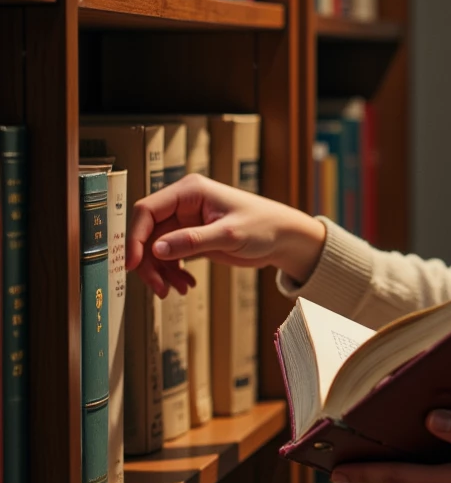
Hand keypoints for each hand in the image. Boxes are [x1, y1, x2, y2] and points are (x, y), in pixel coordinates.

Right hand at [126, 174, 326, 298]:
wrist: (284, 238)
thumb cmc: (264, 226)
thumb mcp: (228, 235)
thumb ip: (192, 241)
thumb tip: (156, 249)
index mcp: (189, 192)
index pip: (147, 210)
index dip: (135, 237)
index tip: (133, 265)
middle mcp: (184, 204)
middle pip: (148, 232)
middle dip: (149, 262)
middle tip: (159, 288)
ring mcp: (186, 221)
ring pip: (156, 248)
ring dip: (161, 271)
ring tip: (176, 290)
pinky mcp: (192, 237)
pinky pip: (170, 255)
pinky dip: (173, 272)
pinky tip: (186, 284)